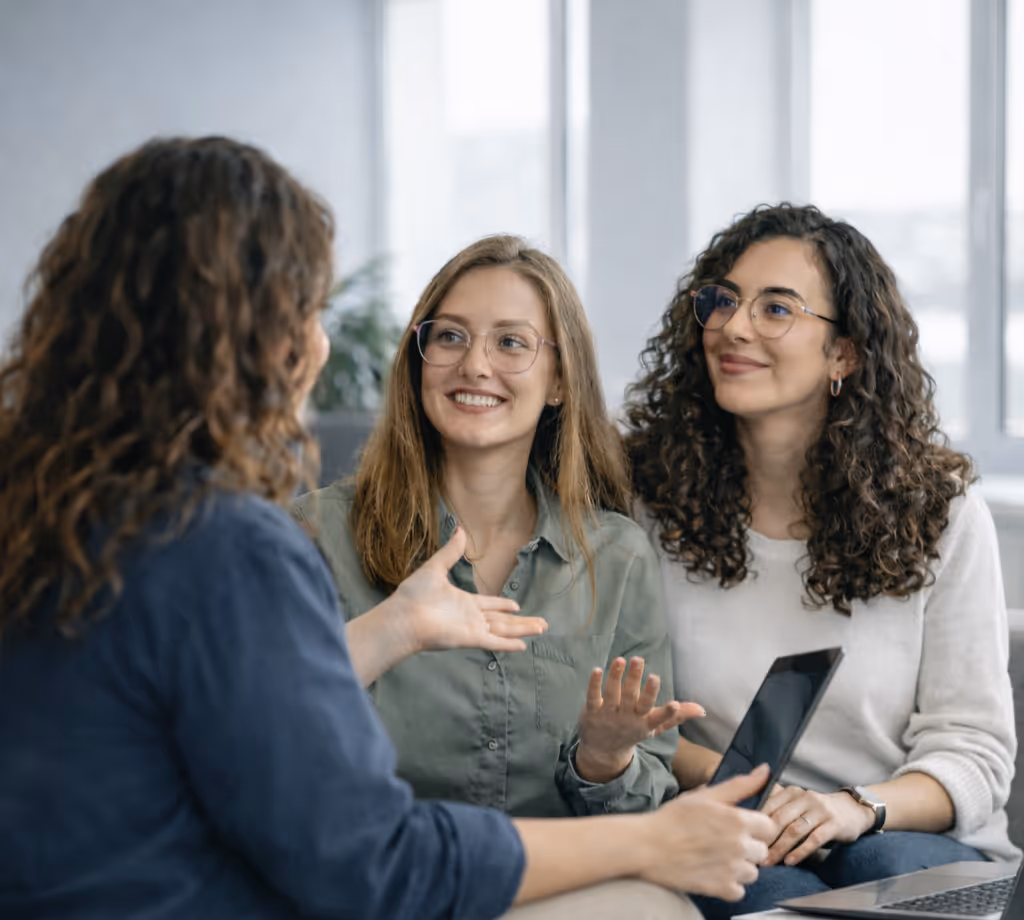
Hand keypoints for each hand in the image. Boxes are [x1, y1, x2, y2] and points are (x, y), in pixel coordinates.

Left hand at [390, 527, 547, 652]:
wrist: (402, 616)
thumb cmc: (413, 595)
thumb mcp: (435, 568)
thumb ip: (450, 552)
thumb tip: (460, 530)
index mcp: (463, 602)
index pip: (489, 605)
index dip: (503, 605)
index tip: (516, 606)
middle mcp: (470, 617)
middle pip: (502, 620)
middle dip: (522, 621)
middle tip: (541, 623)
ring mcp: (471, 629)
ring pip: (504, 630)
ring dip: (522, 629)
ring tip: (541, 628)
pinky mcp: (470, 638)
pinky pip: (493, 641)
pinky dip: (508, 644)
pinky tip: (523, 646)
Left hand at [575, 656, 704, 782]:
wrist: (603, 751)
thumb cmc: (633, 732)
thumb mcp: (655, 727)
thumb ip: (676, 716)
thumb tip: (702, 709)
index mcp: (645, 722)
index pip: (658, 717)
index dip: (667, 712)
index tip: (674, 703)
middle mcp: (627, 718)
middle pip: (633, 698)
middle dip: (636, 680)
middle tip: (639, 661)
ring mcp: (609, 715)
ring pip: (613, 694)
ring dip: (616, 676)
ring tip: (621, 659)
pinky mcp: (592, 712)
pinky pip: (593, 697)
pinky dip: (595, 684)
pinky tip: (597, 669)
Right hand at [639, 764, 775, 900]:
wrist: (647, 845)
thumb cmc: (673, 817)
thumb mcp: (706, 795)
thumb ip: (740, 785)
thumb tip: (765, 770)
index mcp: (737, 820)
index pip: (770, 827)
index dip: (756, 826)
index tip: (740, 827)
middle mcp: (739, 846)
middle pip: (762, 851)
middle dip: (747, 847)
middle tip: (723, 841)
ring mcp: (731, 870)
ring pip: (753, 872)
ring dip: (740, 867)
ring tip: (717, 857)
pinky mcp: (721, 888)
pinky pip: (739, 891)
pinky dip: (729, 885)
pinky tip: (713, 872)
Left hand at [761, 785, 876, 865]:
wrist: (851, 810)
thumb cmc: (816, 810)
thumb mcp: (797, 802)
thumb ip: (777, 807)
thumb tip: (750, 821)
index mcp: (792, 792)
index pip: (769, 806)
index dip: (755, 823)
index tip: (746, 839)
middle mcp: (805, 797)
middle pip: (780, 819)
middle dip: (765, 838)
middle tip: (754, 854)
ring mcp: (820, 810)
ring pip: (795, 830)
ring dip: (780, 848)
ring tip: (769, 861)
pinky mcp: (834, 823)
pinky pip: (814, 839)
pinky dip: (800, 851)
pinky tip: (790, 861)